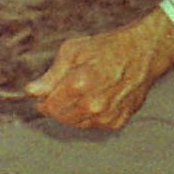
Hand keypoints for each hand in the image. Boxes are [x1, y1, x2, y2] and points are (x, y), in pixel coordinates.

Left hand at [25, 9, 173, 130]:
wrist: (142, 53)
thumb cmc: (106, 48)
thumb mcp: (73, 51)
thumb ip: (51, 75)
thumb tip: (31, 91)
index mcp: (79, 85)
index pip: (49, 106)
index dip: (43, 100)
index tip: (43, 93)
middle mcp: (92, 105)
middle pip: (61, 117)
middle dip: (56, 106)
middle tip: (62, 91)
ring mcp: (106, 116)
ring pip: (76, 123)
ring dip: (72, 112)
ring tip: (82, 91)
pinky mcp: (117, 122)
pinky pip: (93, 125)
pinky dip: (89, 115)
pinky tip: (96, 97)